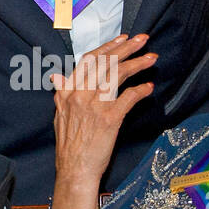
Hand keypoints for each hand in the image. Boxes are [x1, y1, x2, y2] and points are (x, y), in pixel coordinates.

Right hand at [51, 34, 156, 193]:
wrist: (75, 170)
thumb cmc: (70, 146)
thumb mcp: (59, 115)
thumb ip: (62, 94)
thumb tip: (57, 77)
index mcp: (68, 91)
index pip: (89, 60)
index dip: (107, 47)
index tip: (122, 39)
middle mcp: (80, 94)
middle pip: (106, 63)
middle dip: (127, 48)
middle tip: (143, 39)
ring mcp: (94, 106)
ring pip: (118, 75)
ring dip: (137, 64)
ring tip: (151, 58)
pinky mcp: (109, 119)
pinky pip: (128, 98)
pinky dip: (140, 91)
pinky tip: (148, 87)